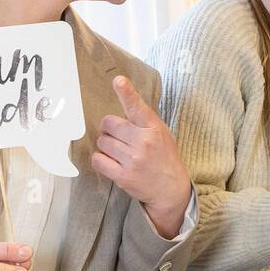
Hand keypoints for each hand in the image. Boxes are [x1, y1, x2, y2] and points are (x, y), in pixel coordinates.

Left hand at [92, 75, 191, 238]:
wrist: (171, 189)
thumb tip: (122, 104)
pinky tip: (111, 161)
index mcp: (153, 128)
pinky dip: (101, 159)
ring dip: (106, 145)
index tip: (119, 81)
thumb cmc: (165, 157)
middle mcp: (143, 142)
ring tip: (119, 152)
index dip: (127, 93)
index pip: (137, 107)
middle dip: (109, 129)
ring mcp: (132, 160)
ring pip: (102, 141)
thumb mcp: (162, 133)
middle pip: (109, 124)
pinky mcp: (123, 176)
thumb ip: (143, 120)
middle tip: (119, 137)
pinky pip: (98, 160)